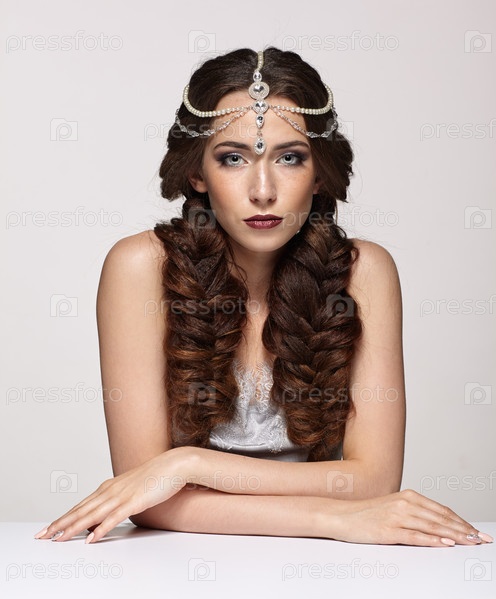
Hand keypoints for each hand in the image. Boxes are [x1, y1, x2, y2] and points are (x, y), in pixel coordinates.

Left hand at [34, 447, 189, 543]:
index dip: (64, 517)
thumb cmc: (156, 476)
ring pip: (91, 514)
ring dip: (73, 528)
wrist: (174, 465)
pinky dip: (100, 529)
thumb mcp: (132, 488)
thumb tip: (107, 515)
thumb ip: (118, 500)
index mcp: (109, 486)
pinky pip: (113, 518)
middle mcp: (111, 490)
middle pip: (80, 509)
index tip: (49, 528)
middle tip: (42, 536)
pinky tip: (91, 539)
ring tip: (58, 539)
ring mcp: (121, 496)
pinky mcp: (133, 502)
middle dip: (60, 524)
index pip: (81, 504)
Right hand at [324, 489, 492, 545]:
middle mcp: (405, 503)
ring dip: (454, 536)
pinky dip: (432, 540)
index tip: (476, 531)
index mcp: (408, 496)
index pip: (442, 510)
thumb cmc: (367, 514)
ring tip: (470, 542)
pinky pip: (415, 536)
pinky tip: (445, 544)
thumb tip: (438, 526)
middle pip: (441, 518)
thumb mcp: (393, 508)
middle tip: (481, 539)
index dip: (461, 521)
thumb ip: (415, 514)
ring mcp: (397, 517)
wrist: (341, 515)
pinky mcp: (389, 530)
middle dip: (464, 530)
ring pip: (432, 527)